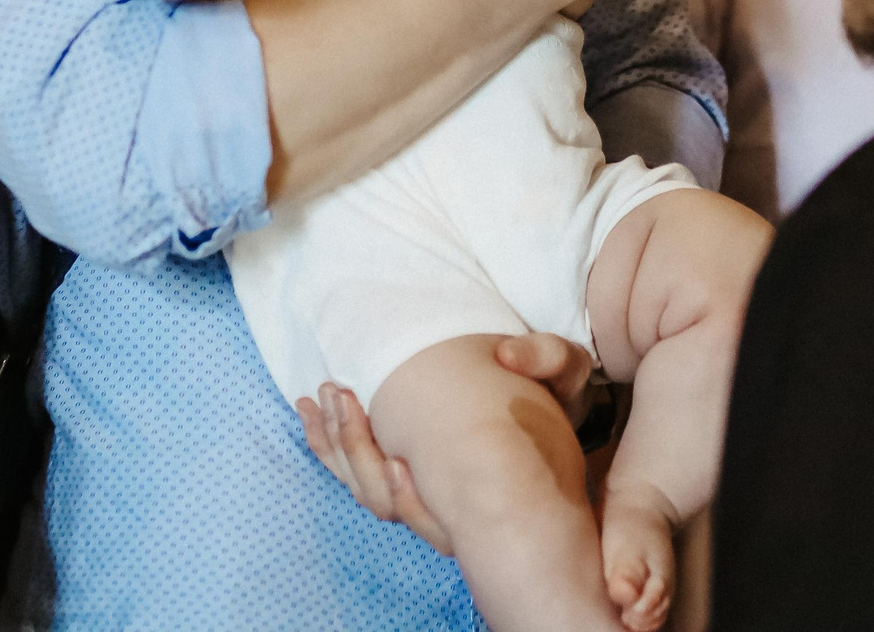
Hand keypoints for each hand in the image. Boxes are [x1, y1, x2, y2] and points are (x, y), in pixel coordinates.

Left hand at [297, 333, 597, 554]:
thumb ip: (546, 360)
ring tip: (322, 393)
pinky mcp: (395, 467)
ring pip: (361, 488)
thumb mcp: (564, 375)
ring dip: (333, 442)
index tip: (396, 455)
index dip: (408, 500)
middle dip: (353, 450)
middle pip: (381, 500)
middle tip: (338, 393)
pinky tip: (310, 410)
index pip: (433, 519)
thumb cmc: (549, 399)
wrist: (540, 410)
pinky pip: (351, 471)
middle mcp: (443, 504)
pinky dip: (326, 443)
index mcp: (479, 494)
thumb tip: (507, 354)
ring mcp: (415, 489)